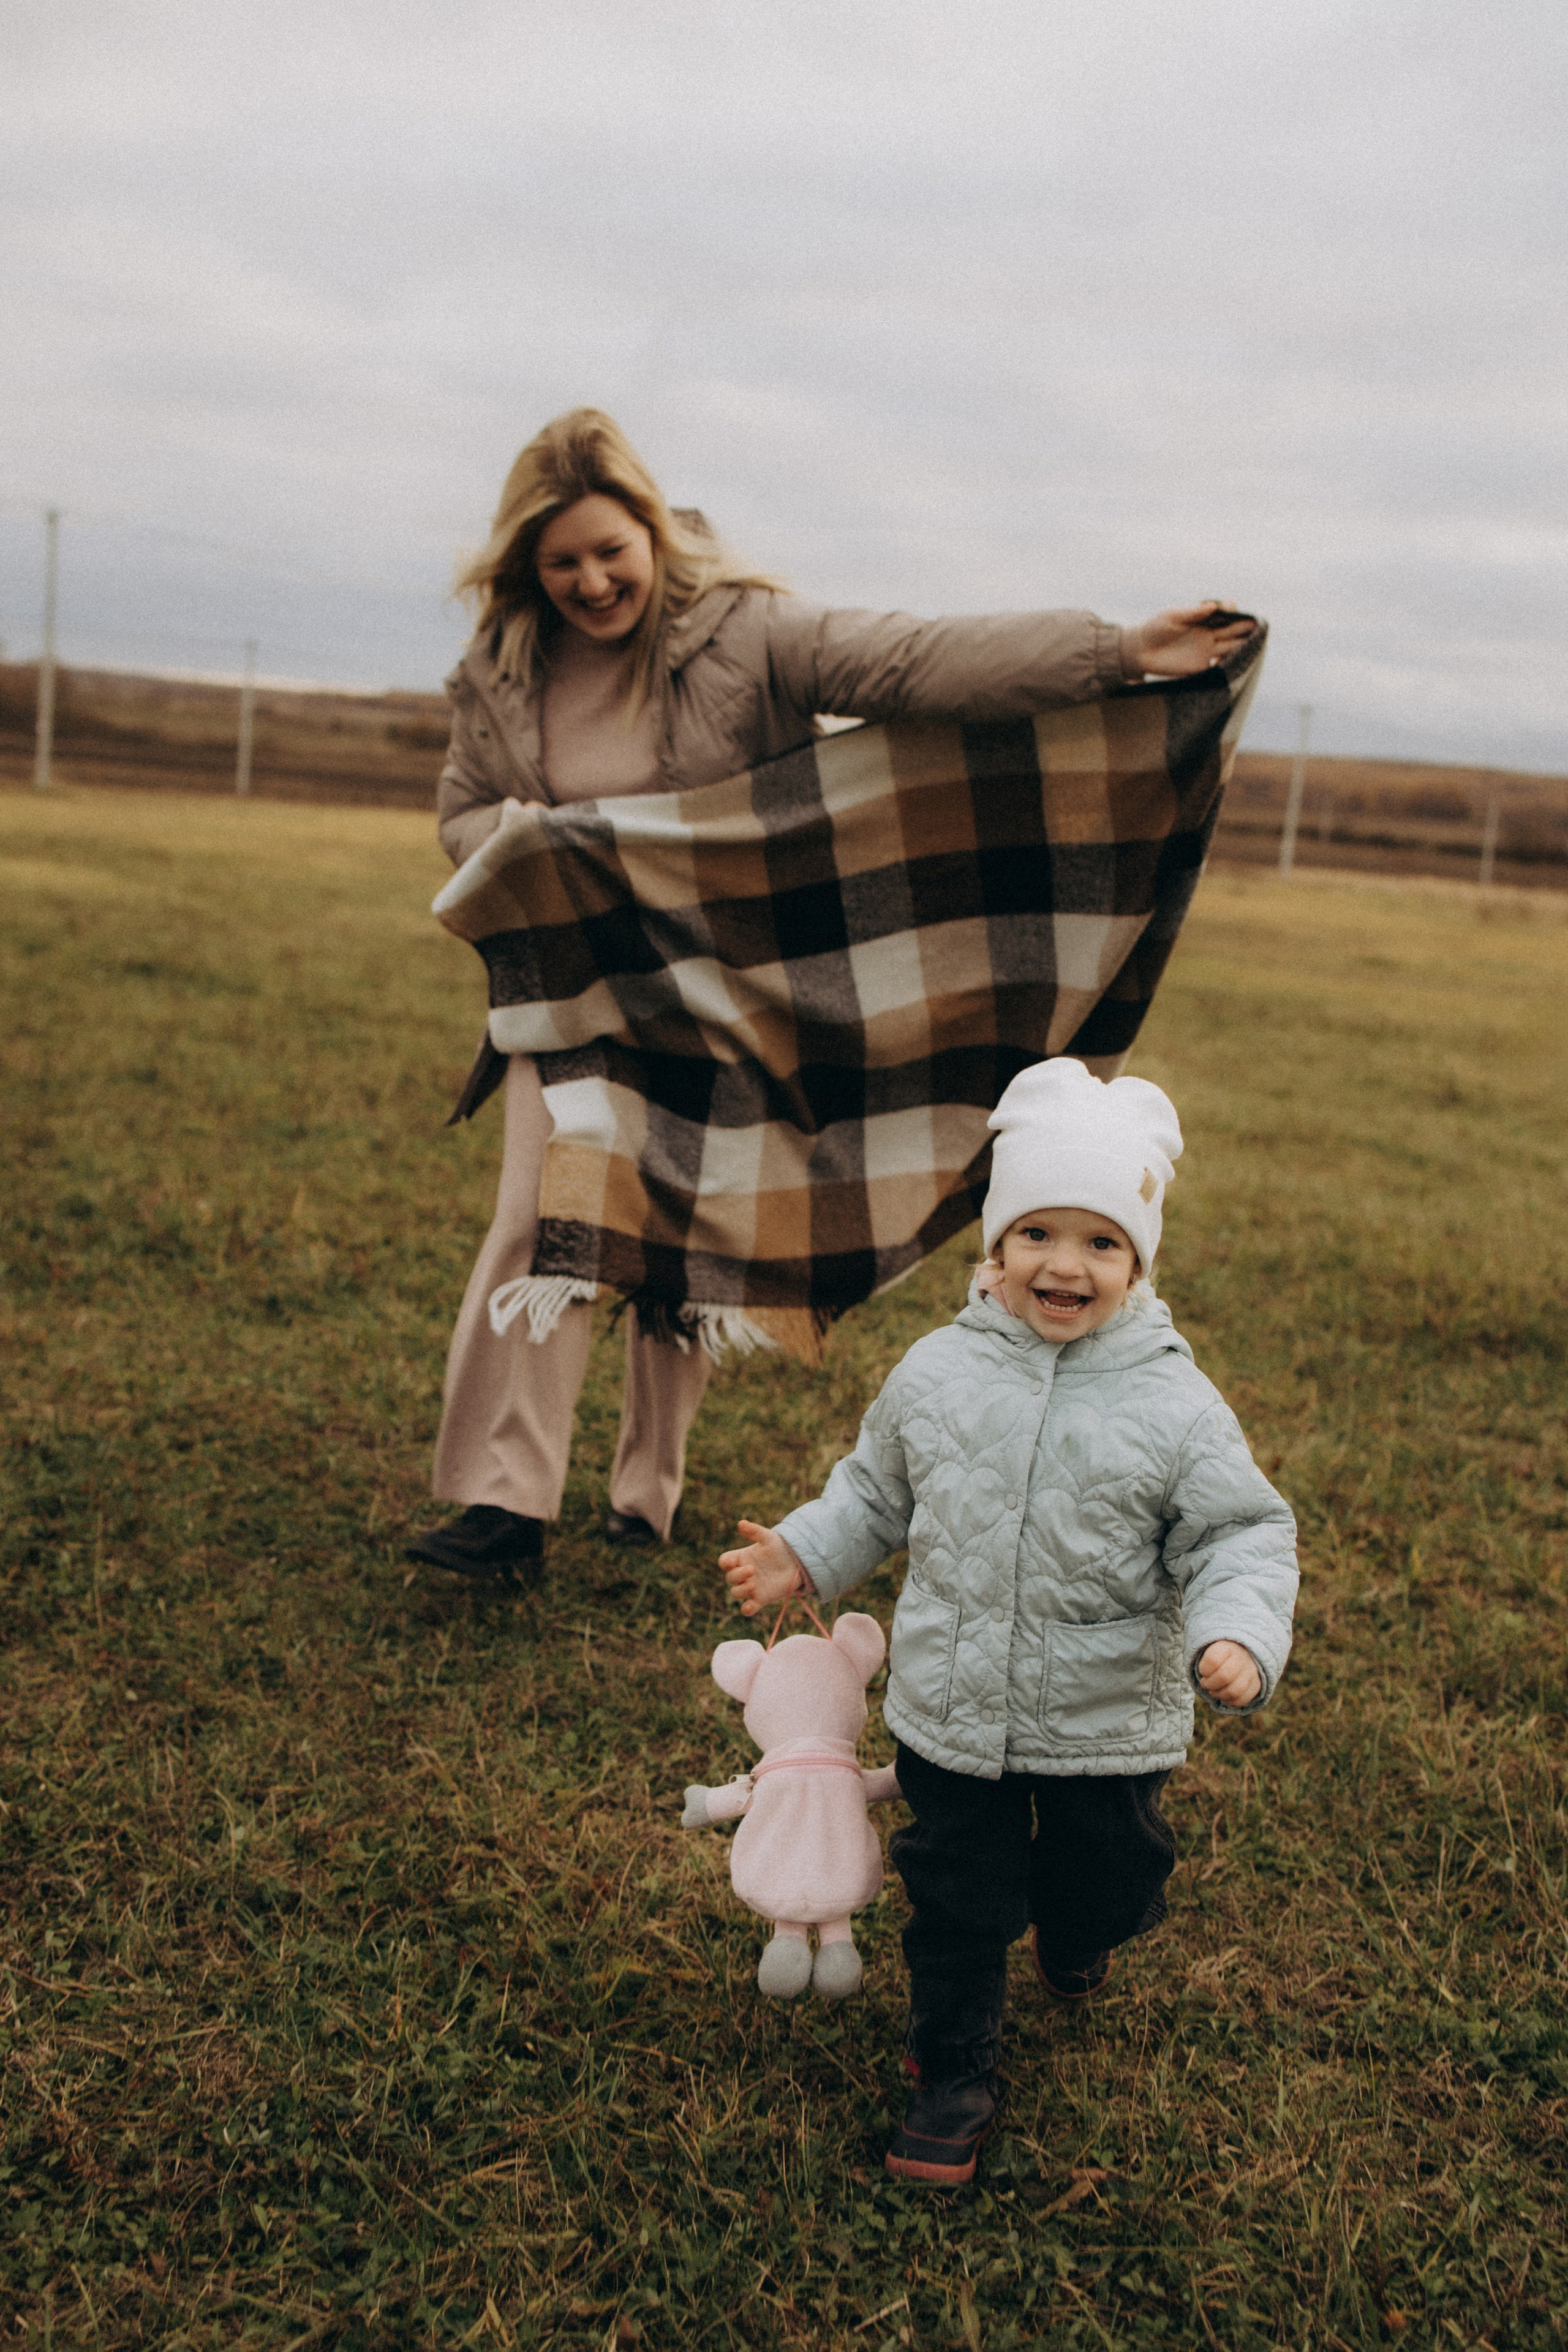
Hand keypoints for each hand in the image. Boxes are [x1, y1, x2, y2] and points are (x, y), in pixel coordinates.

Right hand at [720, 1519, 805, 1617]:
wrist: (796, 1561)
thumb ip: (755, 1531)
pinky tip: (750, 1606)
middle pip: (730, 1578)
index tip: (733, 1561)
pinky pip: (747, 1608)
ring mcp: (750, 1587)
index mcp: (741, 1557)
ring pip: (735, 1593)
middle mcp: (743, 1573)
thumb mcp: (768, 1537)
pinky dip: (746, 1609)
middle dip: (738, 1575)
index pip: (724, 1561)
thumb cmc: (779, 1547)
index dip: (725, 1562)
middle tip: (752, 1570)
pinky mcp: (760, 1599)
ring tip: (754, 1584)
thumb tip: (740, 1523)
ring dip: (741, 1590)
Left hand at [1124, 603, 1257, 677]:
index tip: (1233, 609)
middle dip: (1244, 628)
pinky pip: (1220, 666)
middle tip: (1257, 626)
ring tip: (1255, 643)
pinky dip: (1231, 663)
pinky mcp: (1201, 667)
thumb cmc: (1154, 629)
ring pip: (1230, 647)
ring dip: (1242, 645)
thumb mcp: (1171, 617)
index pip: (1224, 613)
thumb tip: (1212, 605)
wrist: (1140, 652)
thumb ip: (1192, 613)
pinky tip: (1238, 661)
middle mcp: (1208, 634)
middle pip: (1232, 630)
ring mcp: (1206, 651)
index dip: (1232, 611)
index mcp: (1202, 619)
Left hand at [1197, 1640, 1262, 1709]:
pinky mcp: (1257, 1685)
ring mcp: (1252, 1672)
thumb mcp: (1211, 1648)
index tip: (1203, 1670)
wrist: (1244, 1651)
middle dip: (1209, 1684)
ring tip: (1213, 1690)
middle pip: (1224, 1677)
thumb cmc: (1221, 1652)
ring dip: (1218, 1694)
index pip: (1212, 1660)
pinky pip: (1242, 1700)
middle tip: (1205, 1683)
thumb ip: (1205, 1661)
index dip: (1203, 1669)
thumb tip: (1204, 1679)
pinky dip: (1229, 1702)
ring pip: (1234, 1692)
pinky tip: (1224, 1695)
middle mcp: (1243, 1658)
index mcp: (1228, 1646)